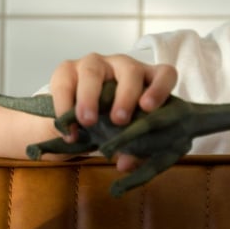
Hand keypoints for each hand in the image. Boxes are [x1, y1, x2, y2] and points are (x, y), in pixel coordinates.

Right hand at [50, 53, 176, 169]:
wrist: (75, 120)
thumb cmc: (111, 124)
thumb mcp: (125, 136)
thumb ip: (132, 151)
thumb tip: (125, 164)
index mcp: (147, 79)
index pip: (164, 74)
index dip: (160, 88)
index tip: (149, 108)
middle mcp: (124, 66)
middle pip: (131, 71)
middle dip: (126, 95)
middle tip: (119, 120)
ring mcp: (95, 64)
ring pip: (94, 71)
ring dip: (91, 98)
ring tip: (88, 122)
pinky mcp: (67, 69)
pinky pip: (65, 83)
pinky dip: (65, 107)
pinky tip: (68, 130)